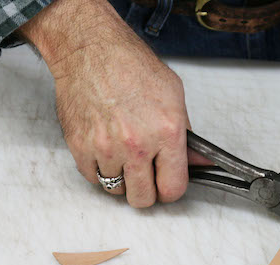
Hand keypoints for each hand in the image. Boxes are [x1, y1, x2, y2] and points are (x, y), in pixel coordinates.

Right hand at [21, 0, 205, 206]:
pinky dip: (100, 170)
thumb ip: (187, 137)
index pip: (173, 188)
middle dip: (147, 191)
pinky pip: (93, 178)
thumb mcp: (173, 96)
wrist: (90, 50)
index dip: (171, 189)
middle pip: (143, 199)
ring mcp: (105, 148)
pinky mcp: (80, 147)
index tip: (167, 184)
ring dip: (121, 178)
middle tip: (146, 174)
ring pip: (116, 190)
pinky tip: (106, 148)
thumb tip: (199, 162)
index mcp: (166, 133)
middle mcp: (136, 145)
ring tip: (123, 153)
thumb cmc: (131, 66)